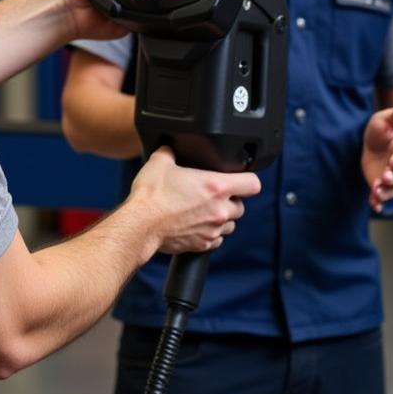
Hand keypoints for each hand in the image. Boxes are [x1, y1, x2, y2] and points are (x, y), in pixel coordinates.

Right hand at [129, 147, 261, 256]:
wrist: (140, 225)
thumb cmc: (151, 196)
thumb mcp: (159, 162)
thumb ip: (170, 152)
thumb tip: (169, 149)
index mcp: (215, 187)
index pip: (252, 184)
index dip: (247, 179)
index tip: (240, 179)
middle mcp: (219, 209)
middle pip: (241, 206)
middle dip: (231, 201)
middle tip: (213, 196)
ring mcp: (212, 229)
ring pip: (230, 225)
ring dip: (222, 218)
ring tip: (204, 211)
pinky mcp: (203, 244)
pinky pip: (216, 239)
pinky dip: (210, 233)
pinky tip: (196, 225)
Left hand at [361, 96, 392, 212]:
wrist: (376, 140)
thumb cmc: (384, 127)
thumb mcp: (389, 117)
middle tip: (385, 177)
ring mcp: (390, 175)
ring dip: (386, 191)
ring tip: (377, 191)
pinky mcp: (380, 183)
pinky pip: (381, 195)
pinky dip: (378, 201)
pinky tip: (374, 206)